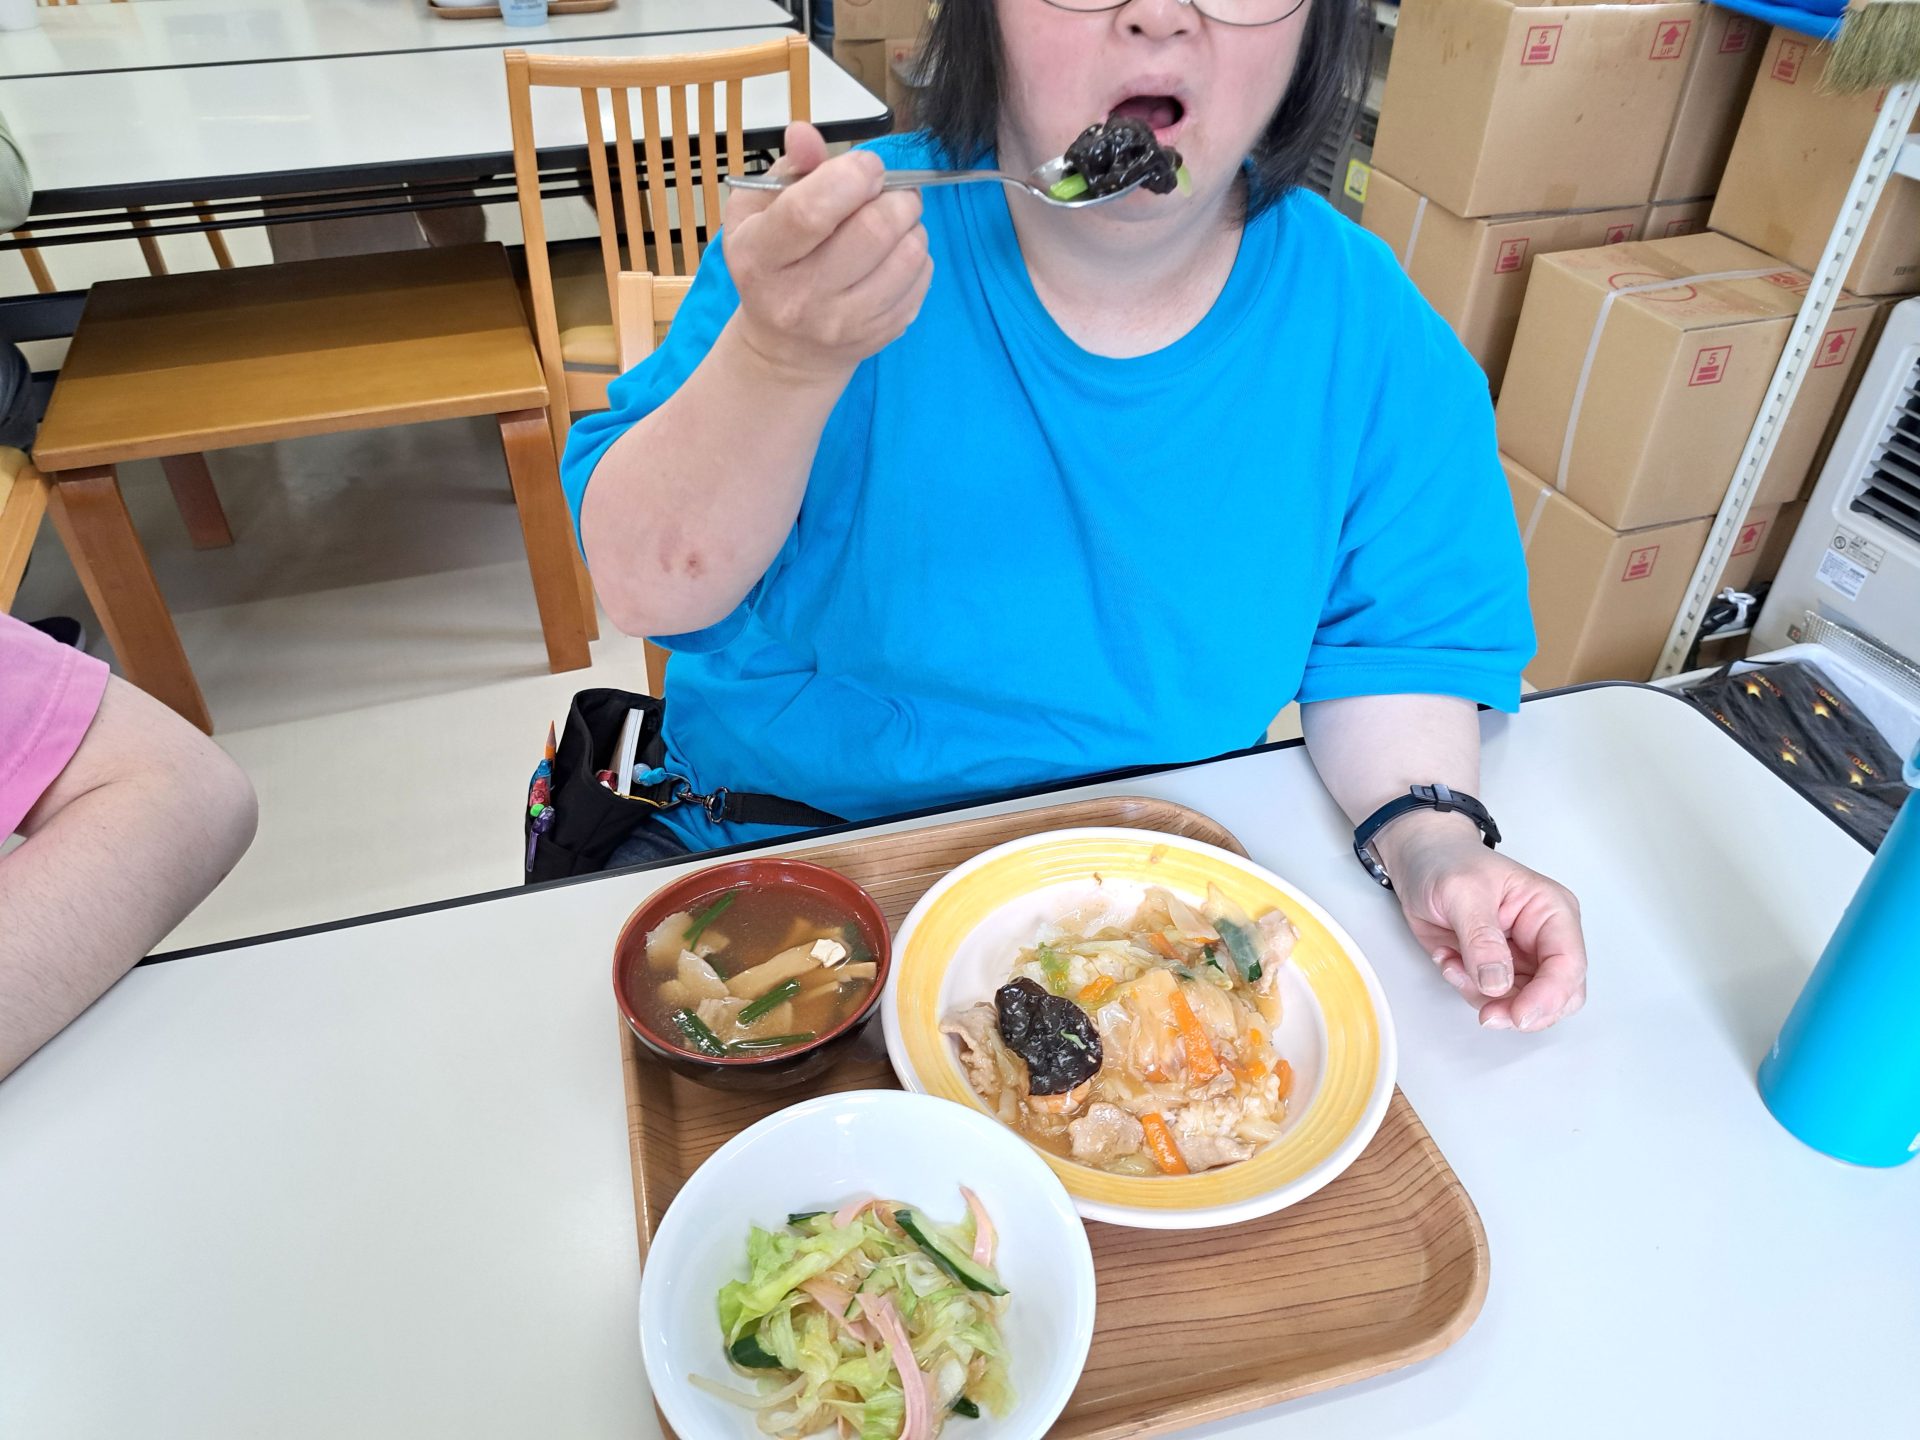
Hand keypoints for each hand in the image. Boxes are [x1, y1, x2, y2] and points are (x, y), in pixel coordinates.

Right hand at [722, 123, 933, 383]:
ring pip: (907, 253)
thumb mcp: (758, 213)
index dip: (852, 176)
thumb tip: (805, 132)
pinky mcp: (881, 335)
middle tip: (887, 191)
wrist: (787, 348)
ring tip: (894, 219)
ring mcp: (844, 323)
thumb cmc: (771, 266)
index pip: (811, 212)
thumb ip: (789, 169)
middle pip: (873, 230)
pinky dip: (918, 254)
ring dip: (911, 223)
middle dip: (894, 196)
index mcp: (761, 257)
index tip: (866, 167)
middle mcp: (801, 297)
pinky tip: (895, 254)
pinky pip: (922, 278)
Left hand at [1375, 812, 1587, 1031]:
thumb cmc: (1447, 862)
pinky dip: (1467, 989)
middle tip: (1487, 1011)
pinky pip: (1491, 999)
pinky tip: (1448, 960)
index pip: (1568, 965)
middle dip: (1521, 1009)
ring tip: (1452, 963)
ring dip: (1484, 997)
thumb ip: (1481, 938)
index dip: (1548, 997)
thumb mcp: (1462, 892)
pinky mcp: (1494, 969)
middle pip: (1558, 996)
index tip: (1518, 1016)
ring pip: (1523, 1004)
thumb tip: (1497, 982)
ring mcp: (1520, 957)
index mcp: (1551, 911)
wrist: (1418, 860)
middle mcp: (1543, 938)